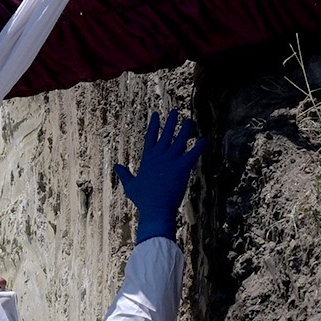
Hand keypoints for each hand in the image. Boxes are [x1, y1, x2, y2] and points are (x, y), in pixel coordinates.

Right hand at [113, 110, 201, 243]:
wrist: (156, 209)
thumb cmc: (143, 200)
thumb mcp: (130, 185)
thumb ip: (124, 174)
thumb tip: (116, 166)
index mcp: (148, 158)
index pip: (151, 137)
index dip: (154, 125)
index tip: (155, 114)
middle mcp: (160, 156)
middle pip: (166, 134)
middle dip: (170, 122)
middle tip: (175, 111)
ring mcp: (171, 160)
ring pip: (180, 140)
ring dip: (185, 129)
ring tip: (189, 120)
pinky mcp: (182, 167)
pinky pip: (193, 154)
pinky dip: (199, 147)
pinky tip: (204, 139)